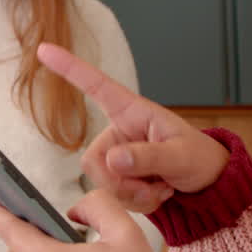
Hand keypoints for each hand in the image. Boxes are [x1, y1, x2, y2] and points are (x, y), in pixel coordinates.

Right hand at [38, 43, 228, 212]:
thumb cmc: (199, 157)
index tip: (43, 50)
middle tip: (154, 185)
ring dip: (133, 194)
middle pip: (92, 160)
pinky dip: (137, 202)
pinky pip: (112, 197)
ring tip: (161, 187)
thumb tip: (114, 160)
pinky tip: (157, 193)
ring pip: (101, 183)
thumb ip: (149, 157)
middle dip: (121, 181)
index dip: (68, 68)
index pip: (95, 85)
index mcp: (132, 111)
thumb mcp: (181, 155)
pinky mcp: (118, 178)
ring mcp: (116, 156)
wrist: (208, 184)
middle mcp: (118, 131)